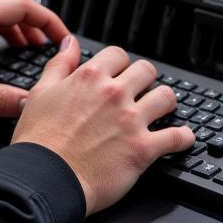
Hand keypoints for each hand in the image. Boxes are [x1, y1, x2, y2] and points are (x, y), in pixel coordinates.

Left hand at [0, 0, 68, 116]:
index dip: (49, 21)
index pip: (24, 7)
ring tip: (29, 47)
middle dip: (35, 20)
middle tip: (48, 42)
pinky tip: (3, 47)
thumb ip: (0, 99)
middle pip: (14, 1)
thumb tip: (28, 103)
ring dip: (18, 23)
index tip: (61, 37)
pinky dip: (2, 25)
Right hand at [11, 37, 195, 214]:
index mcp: (91, 78)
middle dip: (145, 79)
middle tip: (142, 90)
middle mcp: (114, 94)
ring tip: (164, 109)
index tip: (120, 73)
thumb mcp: (40, 92)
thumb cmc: (39, 141)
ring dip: (166, 102)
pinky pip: (176, 137)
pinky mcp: (143, 149)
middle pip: (146, 71)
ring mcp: (131, 121)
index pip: (119, 55)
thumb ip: (60, 64)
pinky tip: (184, 138)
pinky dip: (183, 137)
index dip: (120, 64)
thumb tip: (70, 42)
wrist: (45, 180)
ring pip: (166, 97)